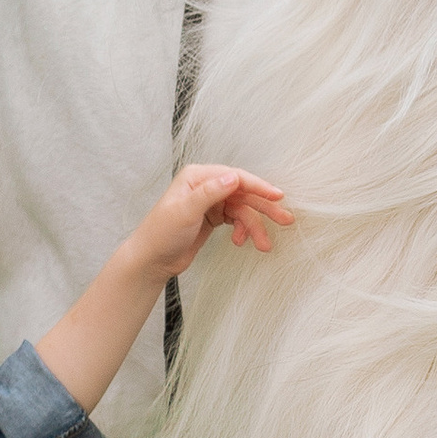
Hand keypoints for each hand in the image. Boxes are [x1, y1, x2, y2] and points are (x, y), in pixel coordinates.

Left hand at [122, 162, 295, 282]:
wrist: (151, 260)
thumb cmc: (161, 234)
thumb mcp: (185, 211)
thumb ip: (210, 193)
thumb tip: (233, 177)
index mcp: (197, 177)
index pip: (235, 178)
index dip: (258, 186)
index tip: (277, 196)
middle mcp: (205, 186)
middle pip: (243, 193)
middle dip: (264, 208)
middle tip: (285, 219)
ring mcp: (210, 203)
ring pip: (242, 210)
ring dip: (255, 227)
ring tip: (264, 245)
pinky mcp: (213, 218)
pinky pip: (236, 221)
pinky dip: (243, 231)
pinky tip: (241, 242)